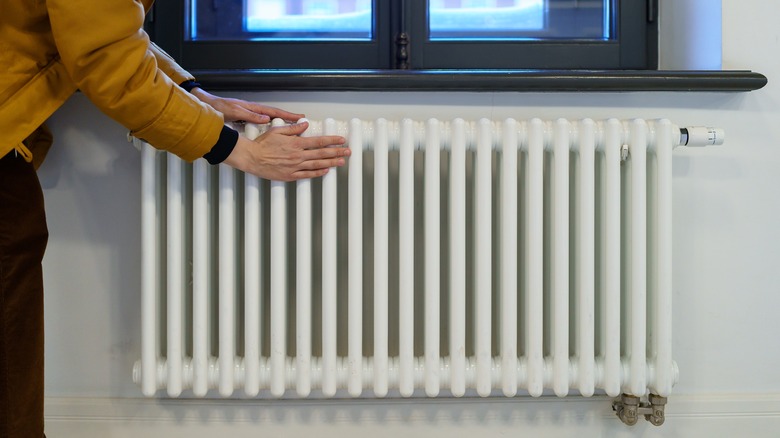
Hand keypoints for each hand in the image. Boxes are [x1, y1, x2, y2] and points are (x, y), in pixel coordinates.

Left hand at [190, 88, 303, 123]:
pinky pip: (262, 123)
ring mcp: (250, 115)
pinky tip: (273, 132)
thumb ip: (250, 115)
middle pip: (275, 115)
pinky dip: (270, 127)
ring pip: (270, 119)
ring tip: (291, 129)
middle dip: (288, 119)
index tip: (300, 118)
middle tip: (301, 123)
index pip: (274, 112)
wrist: (206, 106)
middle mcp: (253, 111)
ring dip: (280, 124)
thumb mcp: (235, 111)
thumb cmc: (218, 107)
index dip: (288, 116)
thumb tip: (266, 118)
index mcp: (253, 108)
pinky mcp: (245, 120)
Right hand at [223, 121, 349, 181]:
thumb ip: (293, 128)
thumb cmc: (262, 144)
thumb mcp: (278, 131)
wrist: (251, 158)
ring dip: (331, 163)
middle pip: (321, 154)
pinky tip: (325, 171)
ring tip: (341, 162)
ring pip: (317, 165)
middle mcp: (297, 155)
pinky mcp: (290, 175)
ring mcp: (294, 166)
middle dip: (336, 152)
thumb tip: (305, 124)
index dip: (332, 141)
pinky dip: (317, 173)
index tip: (341, 140)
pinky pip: (306, 175)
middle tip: (348, 152)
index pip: (318, 141)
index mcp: (296, 143)